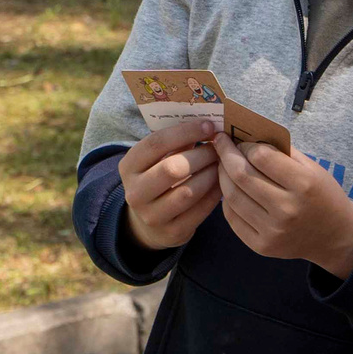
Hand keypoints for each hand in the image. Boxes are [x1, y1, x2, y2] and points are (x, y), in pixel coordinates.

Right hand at [116, 120, 222, 249]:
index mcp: (129, 166)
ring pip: (188, 192)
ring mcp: (151, 216)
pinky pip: (200, 211)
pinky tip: (223, 183)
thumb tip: (208, 120)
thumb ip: (175, 141)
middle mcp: (135, 193)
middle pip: (173, 168)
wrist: (148, 223)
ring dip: (211, 175)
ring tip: (223, 165)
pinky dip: (215, 194)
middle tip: (219, 148)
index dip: (185, 131)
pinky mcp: (171, 233)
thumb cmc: (158, 178)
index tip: (209, 125)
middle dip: (202, 155)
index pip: (156, 143)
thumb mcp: (156, 160)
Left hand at [212, 134, 352, 278]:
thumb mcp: (312, 168)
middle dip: (226, 155)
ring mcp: (272, 230)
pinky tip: (229, 189)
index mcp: (303, 184)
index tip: (240, 140)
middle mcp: (287, 209)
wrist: (335, 237)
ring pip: (232, 196)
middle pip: (242, 176)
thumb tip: (247, 137)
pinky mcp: (262, 246)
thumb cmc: (323, 195)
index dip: (246, 145)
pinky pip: (233, 218)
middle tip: (220, 144)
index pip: (261, 157)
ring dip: (222, 176)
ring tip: (222, 165)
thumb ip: (281, 152)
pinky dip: (226, 200)